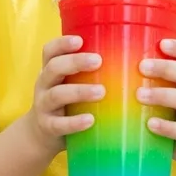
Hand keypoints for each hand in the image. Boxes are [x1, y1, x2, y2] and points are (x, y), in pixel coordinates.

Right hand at [25, 36, 104, 157]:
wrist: (43, 134)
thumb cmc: (67, 101)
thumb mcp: (71, 82)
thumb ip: (90, 71)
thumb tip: (132, 57)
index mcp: (51, 69)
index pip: (50, 51)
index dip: (62, 44)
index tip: (80, 40)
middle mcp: (44, 84)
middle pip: (54, 68)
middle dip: (75, 62)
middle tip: (98, 61)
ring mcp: (43, 105)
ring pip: (57, 94)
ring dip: (79, 91)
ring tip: (101, 92)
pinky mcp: (47, 126)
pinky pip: (59, 124)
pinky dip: (74, 122)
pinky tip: (90, 120)